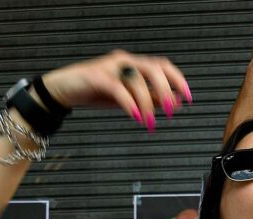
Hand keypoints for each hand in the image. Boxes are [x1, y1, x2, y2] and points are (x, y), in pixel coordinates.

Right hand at [40, 51, 191, 131]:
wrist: (64, 90)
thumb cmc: (96, 92)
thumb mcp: (128, 99)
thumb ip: (150, 99)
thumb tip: (175, 102)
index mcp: (134, 64)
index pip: (162, 65)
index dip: (178, 80)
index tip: (188, 98)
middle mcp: (124, 61)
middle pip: (154, 68)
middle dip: (166, 90)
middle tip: (170, 111)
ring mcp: (110, 67)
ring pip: (137, 79)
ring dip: (147, 102)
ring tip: (149, 122)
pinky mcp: (96, 76)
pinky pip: (117, 88)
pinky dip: (129, 102)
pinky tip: (135, 115)